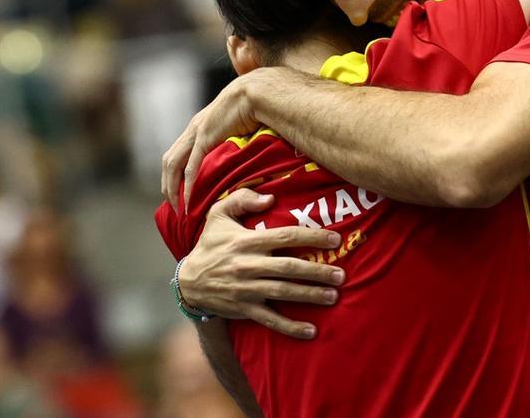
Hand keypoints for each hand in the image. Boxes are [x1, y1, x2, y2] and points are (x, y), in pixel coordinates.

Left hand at [162, 70, 267, 210]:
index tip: (180, 194)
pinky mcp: (205, 137)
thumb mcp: (240, 126)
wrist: (256, 91)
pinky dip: (188, 185)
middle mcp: (193, 129)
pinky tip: (188, 200)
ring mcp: (197, 131)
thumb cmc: (254, 106)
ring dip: (173, 189)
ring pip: (173, 165)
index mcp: (199, 126)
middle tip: (175, 207)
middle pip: (169, 161)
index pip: (177, 154)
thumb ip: (235, 139)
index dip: (174, 175)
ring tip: (179, 209)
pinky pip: (191, 166)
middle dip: (168, 185)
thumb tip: (245, 154)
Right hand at [178, 189, 344, 338]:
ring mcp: (247, 289)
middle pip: (289, 268)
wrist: (188, 281)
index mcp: (247, 241)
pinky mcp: (245, 308)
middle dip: (317, 271)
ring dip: (310, 295)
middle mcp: (248, 265)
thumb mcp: (218, 214)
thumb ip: (242, 199)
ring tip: (333, 296)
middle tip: (341, 274)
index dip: (312, 238)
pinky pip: (270, 320)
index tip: (335, 239)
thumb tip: (271, 197)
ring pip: (283, 293)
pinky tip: (311, 331)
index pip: (285, 237)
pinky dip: (290, 327)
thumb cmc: (209, 243)